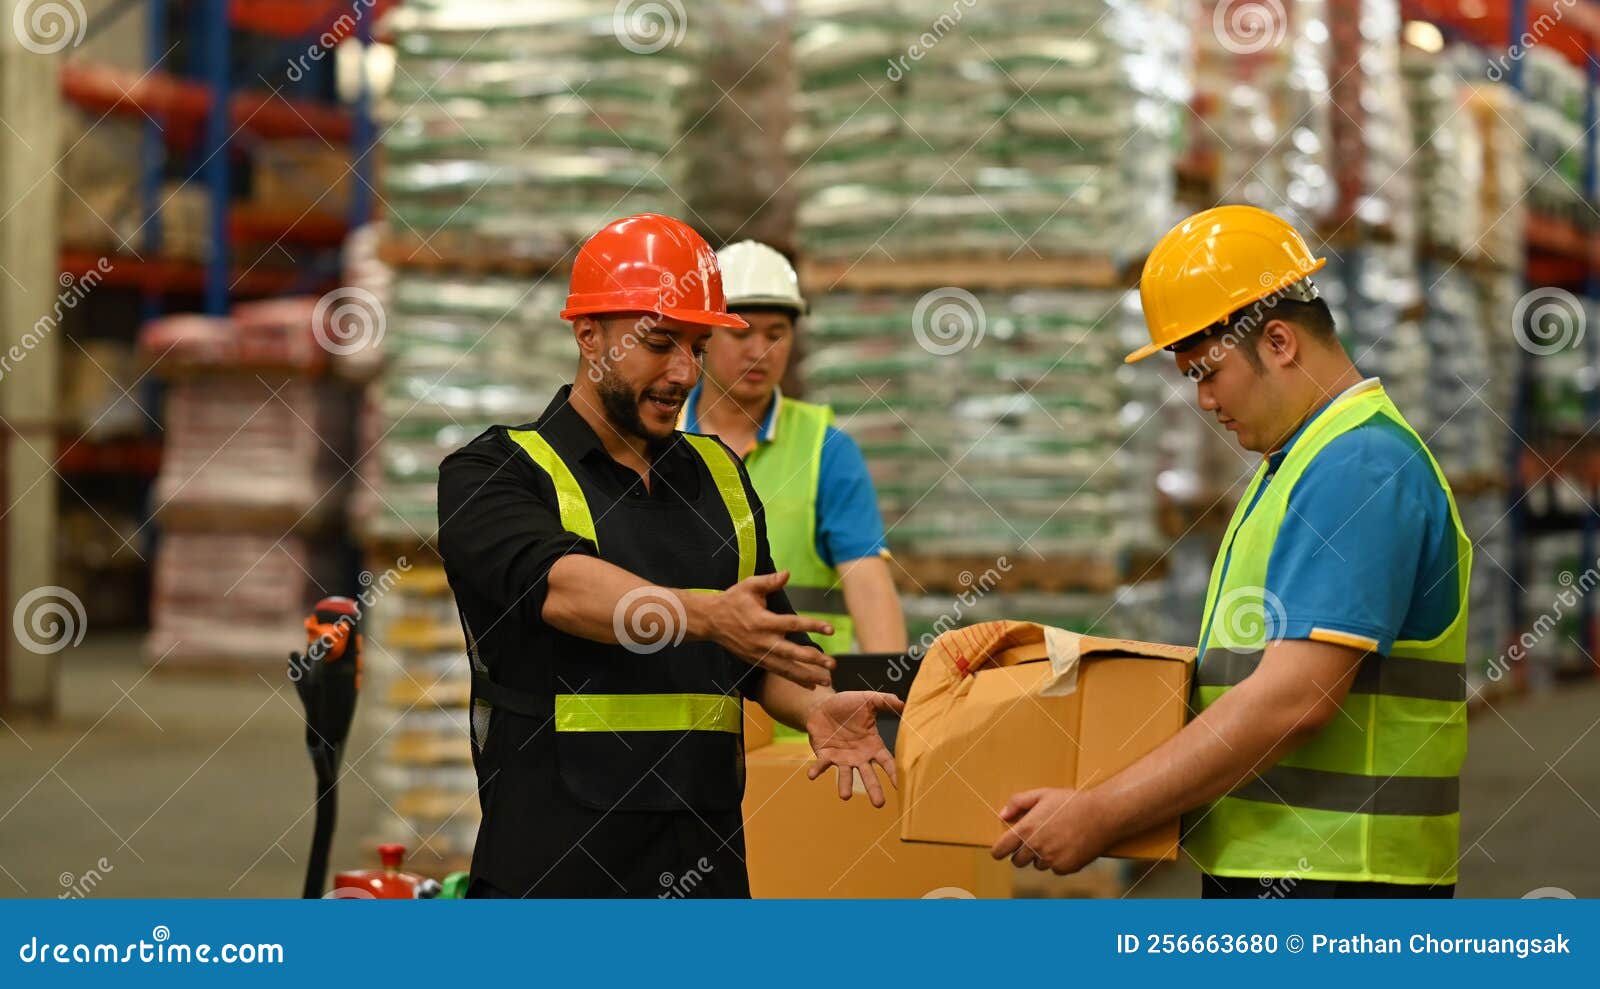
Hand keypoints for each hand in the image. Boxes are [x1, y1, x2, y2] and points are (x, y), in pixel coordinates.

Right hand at [703, 571, 834, 687]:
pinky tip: (810, 685)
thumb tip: (788, 573)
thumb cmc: (732, 600)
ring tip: (826, 681)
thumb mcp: (748, 586)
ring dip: (807, 676)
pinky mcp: (757, 661)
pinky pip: (778, 672)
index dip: (812, 626)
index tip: (831, 630)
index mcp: (763, 621)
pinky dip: (794, 680)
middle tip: (832, 664)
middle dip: (813, 660)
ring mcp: (760, 654)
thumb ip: (769, 582)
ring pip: (786, 668)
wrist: (710, 620)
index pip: (792, 624)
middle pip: (792, 653)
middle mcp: (763, 641)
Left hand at [804, 691, 903, 807]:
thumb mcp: (867, 699)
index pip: (886, 762)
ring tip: (845, 796)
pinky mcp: (825, 755)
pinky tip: (812, 775)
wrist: (822, 706)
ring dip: (844, 785)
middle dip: (873, 789)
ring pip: (845, 775)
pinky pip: (821, 765)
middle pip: (868, 776)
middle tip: (879, 804)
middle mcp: (859, 757)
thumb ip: (884, 701)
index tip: (900, 787)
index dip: (893, 774)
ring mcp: (842, 758)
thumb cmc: (847, 705)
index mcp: (873, 746)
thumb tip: (904, 703)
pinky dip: (816, 770)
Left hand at [989, 787, 1114, 873]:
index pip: (1000, 850)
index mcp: (1026, 830)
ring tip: (1056, 838)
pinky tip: (1068, 846)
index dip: (998, 851)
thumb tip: (1002, 816)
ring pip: (1037, 865)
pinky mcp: (1065, 868)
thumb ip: (1018, 803)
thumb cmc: (1071, 802)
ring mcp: (1050, 860)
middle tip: (1034, 840)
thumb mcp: (1042, 794)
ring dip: (1041, 857)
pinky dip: (1058, 861)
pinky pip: (1054, 869)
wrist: (1102, 815)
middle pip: (1017, 862)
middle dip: (1022, 853)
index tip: (1000, 851)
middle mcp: (1036, 848)